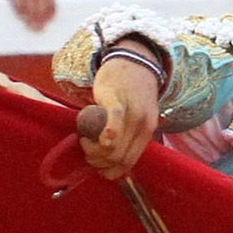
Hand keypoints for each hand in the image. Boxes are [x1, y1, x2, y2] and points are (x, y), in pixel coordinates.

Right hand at [84, 48, 159, 177]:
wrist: (133, 61)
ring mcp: (131, 112)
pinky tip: (93, 138)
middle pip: (119, 159)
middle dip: (99, 163)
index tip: (98, 165)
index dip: (111, 171)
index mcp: (148, 131)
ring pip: (113, 147)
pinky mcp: (116, 99)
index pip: (129, 163)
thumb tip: (114, 160)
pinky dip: (107, 133)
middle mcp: (142, 124)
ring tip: (85, 141)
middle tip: (88, 152)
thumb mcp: (137, 116)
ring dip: (94, 152)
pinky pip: (114, 120)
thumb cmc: (130, 92)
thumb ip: (130, 136)